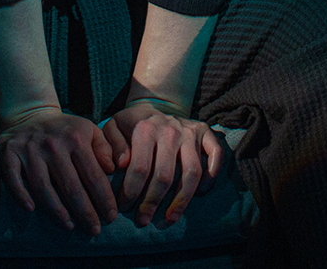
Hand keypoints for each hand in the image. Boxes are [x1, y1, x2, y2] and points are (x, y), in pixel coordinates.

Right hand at [0, 106, 119, 236]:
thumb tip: (112, 169)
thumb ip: (105, 149)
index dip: (104, 199)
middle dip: (84, 212)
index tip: (111, 217)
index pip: (93, 175)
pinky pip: (13, 178)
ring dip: (56, 211)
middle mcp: (53, 144)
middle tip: (94, 230)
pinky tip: (31, 209)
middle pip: (70, 186)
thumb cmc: (66, 131)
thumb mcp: (90, 131)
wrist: (31, 114)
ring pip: (43, 187)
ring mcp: (29, 148)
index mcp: (76, 138)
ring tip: (69, 226)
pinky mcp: (8, 152)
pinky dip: (20, 195)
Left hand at [100, 99, 223, 226]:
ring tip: (170, 219)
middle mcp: (170, 129)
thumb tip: (120, 164)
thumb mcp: (113, 127)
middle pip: (165, 175)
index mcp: (146, 128)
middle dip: (152, 203)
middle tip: (143, 221)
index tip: (124, 208)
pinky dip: (212, 175)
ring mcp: (190, 131)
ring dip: (181, 201)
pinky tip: (202, 192)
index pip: (140, 167)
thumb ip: (110, 144)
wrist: (155, 106)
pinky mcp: (206, 132)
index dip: (131, 192)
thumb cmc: (131, 124)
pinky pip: (216, 154)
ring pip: (191, 172)